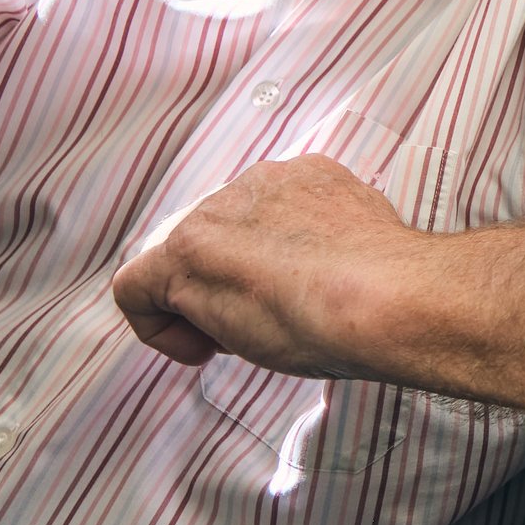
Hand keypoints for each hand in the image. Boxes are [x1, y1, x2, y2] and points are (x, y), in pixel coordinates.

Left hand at [110, 154, 418, 378]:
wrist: (382, 297)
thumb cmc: (388, 288)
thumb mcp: (366, 244)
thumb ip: (336, 242)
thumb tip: (327, 269)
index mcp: (305, 175)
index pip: (262, 218)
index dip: (266, 266)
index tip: (288, 299)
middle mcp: (256, 183)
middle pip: (217, 238)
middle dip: (231, 285)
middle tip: (266, 324)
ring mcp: (216, 215)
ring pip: (180, 264)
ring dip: (203, 307)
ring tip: (243, 338)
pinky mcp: (182, 255)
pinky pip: (136, 289)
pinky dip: (157, 328)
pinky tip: (200, 349)